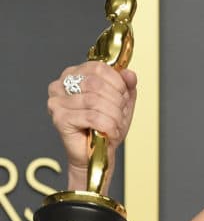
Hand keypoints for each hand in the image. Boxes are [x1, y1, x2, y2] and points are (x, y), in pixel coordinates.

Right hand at [46, 61, 136, 190]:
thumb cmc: (106, 127)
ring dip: (114, 115)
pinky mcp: (59, 118)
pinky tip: (109, 132)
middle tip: (121, 114)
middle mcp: (60, 85)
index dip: (117, 82)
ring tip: (116, 125)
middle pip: (96, 83)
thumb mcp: (122, 103)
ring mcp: (57, 101)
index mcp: (74, 75)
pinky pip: (92, 117)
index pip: (98, 67)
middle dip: (116, 100)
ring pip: (94, 101)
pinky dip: (108, 126)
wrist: (97, 153)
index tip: (123, 96)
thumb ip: (127, 86)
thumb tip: (128, 74)